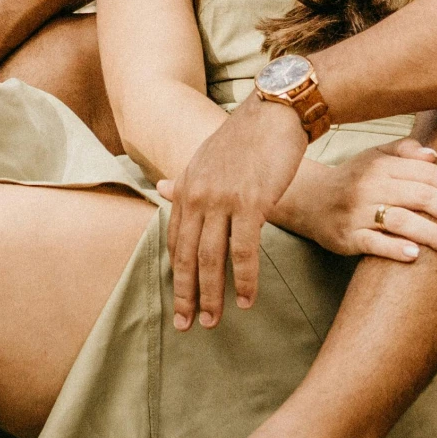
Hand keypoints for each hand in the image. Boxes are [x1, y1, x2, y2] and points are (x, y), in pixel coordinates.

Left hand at [155, 95, 304, 331]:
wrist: (275, 111)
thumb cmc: (246, 136)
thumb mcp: (206, 157)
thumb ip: (186, 181)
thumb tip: (161, 189)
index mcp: (187, 186)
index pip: (175, 240)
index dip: (176, 274)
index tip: (178, 302)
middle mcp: (198, 195)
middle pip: (186, 256)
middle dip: (185, 294)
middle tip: (186, 326)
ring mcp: (222, 199)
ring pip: (211, 259)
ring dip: (211, 295)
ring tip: (212, 321)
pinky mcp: (250, 203)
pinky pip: (243, 251)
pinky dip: (245, 279)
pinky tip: (247, 300)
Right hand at [290, 140, 436, 258]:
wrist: (308, 201)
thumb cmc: (352, 180)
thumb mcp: (374, 158)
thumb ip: (404, 151)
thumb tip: (435, 155)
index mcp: (382, 165)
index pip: (428, 174)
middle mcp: (370, 185)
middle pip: (421, 196)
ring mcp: (357, 211)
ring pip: (401, 220)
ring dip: (433, 234)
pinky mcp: (345, 236)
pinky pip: (372, 242)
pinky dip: (394, 248)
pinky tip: (415, 255)